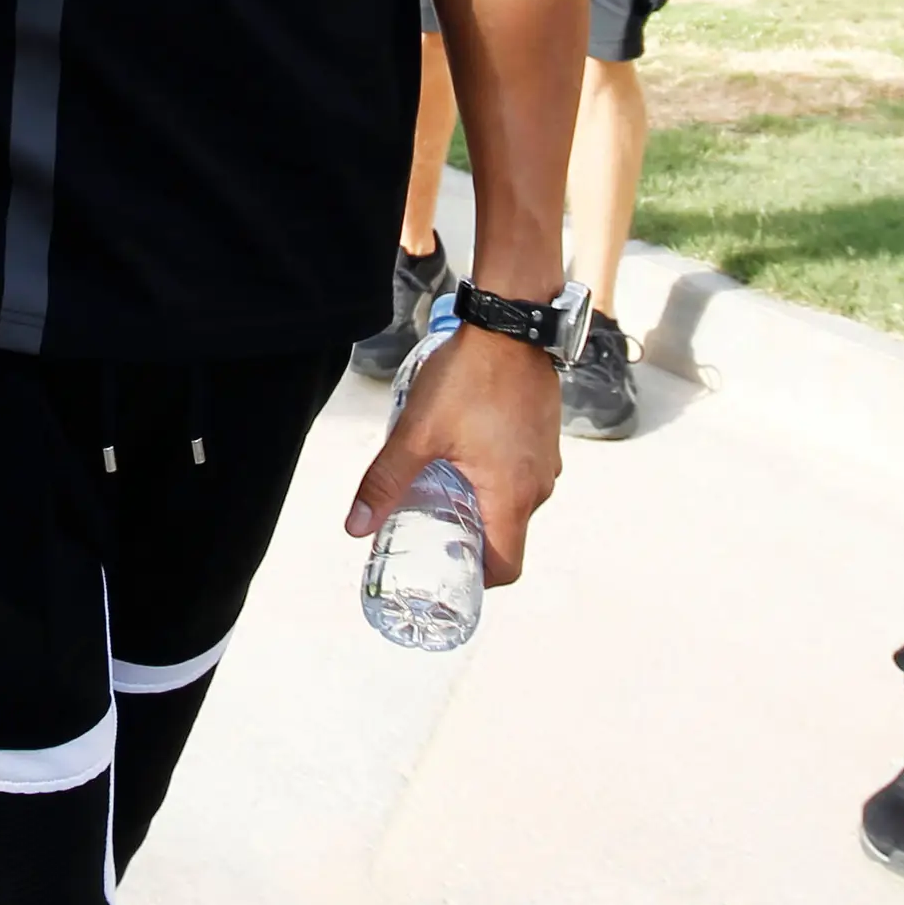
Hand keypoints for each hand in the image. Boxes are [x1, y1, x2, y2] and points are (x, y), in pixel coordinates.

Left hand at [344, 323, 560, 586]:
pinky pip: (525, 475)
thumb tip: (355, 527)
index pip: (507, 567)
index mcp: (513, 496)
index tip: (448, 571)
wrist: (510, 326)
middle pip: (510, 537)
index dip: (478, 579)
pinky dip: (500, 479)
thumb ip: (385, 481)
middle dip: (474, 540)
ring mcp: (548, 461)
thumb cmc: (468, 378)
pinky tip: (468, 457)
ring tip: (446, 491)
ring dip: (486, 506)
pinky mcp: (547, 438)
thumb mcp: (417, 433)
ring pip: (517, 504)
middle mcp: (539, 486)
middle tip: (434, 531)